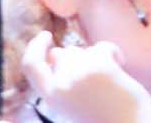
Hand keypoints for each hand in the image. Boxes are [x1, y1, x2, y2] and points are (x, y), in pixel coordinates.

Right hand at [20, 32, 150, 122]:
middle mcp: (61, 83)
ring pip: (82, 50)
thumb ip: (61, 84)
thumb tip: (56, 55)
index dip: (36, 47)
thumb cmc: (105, 121)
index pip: (31, 64)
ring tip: (109, 81)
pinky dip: (114, 54)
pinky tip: (120, 68)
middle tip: (95, 76)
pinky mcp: (100, 65)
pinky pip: (104, 47)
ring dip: (94, 60)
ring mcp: (79, 72)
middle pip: (61, 54)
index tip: (46, 35)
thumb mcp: (72, 106)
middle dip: (76, 60)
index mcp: (52, 97)